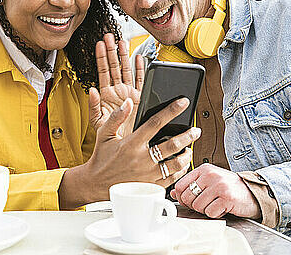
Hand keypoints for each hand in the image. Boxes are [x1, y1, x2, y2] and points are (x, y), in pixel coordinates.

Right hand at [82, 96, 200, 200]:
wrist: (95, 184)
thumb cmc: (101, 158)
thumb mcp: (104, 134)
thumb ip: (116, 117)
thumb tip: (128, 102)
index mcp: (131, 144)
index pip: (156, 123)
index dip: (171, 110)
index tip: (183, 102)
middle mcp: (141, 159)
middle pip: (172, 145)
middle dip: (188, 135)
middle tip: (196, 130)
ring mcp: (147, 175)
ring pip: (176, 163)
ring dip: (187, 154)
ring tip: (190, 148)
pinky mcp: (150, 187)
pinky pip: (172, 179)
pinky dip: (181, 170)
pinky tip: (183, 164)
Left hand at [88, 33, 144, 136]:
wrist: (124, 147)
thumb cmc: (109, 137)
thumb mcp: (97, 123)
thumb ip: (93, 107)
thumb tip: (91, 90)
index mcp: (106, 95)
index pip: (102, 72)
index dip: (100, 57)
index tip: (98, 44)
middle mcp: (117, 91)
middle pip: (114, 67)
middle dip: (111, 51)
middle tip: (109, 36)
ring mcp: (129, 94)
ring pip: (126, 70)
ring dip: (124, 56)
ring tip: (122, 41)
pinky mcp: (140, 98)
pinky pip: (140, 80)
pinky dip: (140, 69)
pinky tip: (138, 58)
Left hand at [170, 164, 260, 219]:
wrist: (252, 192)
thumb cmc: (229, 187)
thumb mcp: (209, 182)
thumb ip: (191, 186)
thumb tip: (174, 192)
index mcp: (204, 169)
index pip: (180, 185)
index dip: (181, 197)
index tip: (190, 201)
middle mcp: (210, 175)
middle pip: (187, 198)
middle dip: (194, 205)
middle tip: (206, 204)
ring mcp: (219, 185)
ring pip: (198, 206)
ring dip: (205, 210)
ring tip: (215, 204)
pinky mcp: (226, 197)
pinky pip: (210, 212)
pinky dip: (215, 214)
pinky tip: (222, 207)